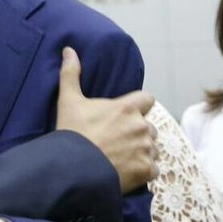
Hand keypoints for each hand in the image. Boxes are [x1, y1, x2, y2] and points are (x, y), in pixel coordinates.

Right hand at [55, 46, 156, 192]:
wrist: (75, 169)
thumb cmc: (73, 133)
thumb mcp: (69, 100)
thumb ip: (71, 74)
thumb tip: (68, 50)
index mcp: (127, 108)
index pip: (148, 99)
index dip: (139, 106)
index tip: (125, 113)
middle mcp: (141, 126)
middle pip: (148, 126)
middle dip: (137, 132)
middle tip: (117, 139)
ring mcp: (146, 149)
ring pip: (152, 148)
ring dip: (141, 151)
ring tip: (121, 157)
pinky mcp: (147, 170)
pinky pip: (153, 169)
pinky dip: (143, 170)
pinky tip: (127, 171)